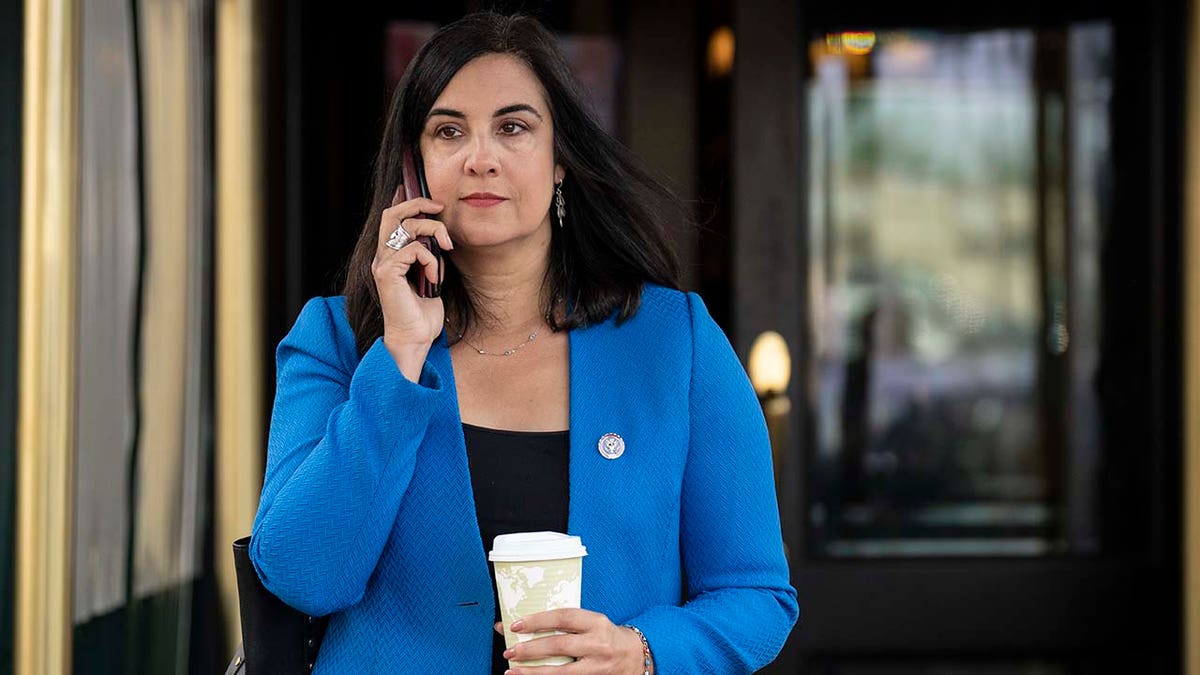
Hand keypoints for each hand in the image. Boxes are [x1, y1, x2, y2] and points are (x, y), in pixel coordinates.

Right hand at [371, 189, 453, 379]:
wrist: (415, 338)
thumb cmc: (423, 314)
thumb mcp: (430, 277)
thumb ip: (429, 256)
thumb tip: (439, 238)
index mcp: (390, 256)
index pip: (391, 218)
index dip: (407, 201)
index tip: (432, 202)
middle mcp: (382, 257)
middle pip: (392, 213)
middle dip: (418, 204)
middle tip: (440, 209)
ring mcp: (382, 264)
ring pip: (406, 227)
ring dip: (433, 232)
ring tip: (446, 250)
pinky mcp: (387, 273)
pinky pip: (413, 250)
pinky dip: (431, 260)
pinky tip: (434, 278)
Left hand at [500, 608, 648, 673]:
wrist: (636, 657)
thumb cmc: (607, 636)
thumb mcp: (591, 623)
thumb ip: (563, 624)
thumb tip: (525, 624)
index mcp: (597, 622)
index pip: (563, 618)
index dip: (538, 620)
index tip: (517, 625)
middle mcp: (598, 644)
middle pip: (559, 645)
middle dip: (530, 649)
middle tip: (509, 651)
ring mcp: (597, 667)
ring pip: (561, 672)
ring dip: (533, 672)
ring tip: (512, 671)